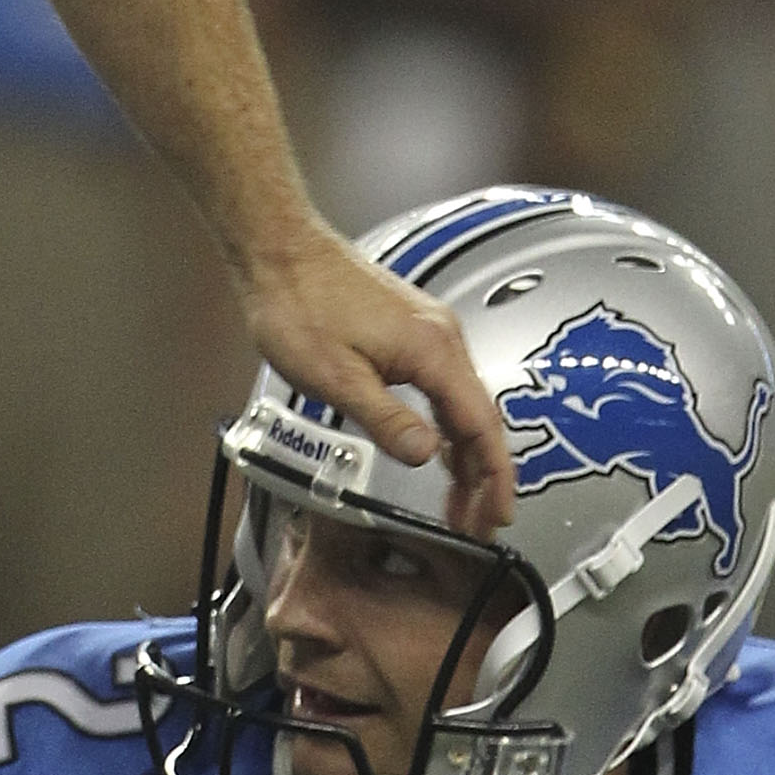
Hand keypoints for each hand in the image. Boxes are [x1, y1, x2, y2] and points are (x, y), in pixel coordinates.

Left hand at [236, 222, 515, 538]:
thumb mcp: (336, 376)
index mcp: (433, 348)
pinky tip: (437, 451)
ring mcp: (428, 329)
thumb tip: (428, 458)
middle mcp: (442, 335)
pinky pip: (444, 386)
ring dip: (465, 455)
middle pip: (480, 418)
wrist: (277, 248)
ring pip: (463, 403)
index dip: (494, 478)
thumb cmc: (298, 303)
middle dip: (483, 476)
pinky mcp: (410, 328)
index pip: (482, 426)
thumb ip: (385, 419)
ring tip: (458, 503)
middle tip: (475, 526)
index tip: (496, 519)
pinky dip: (447, 425)